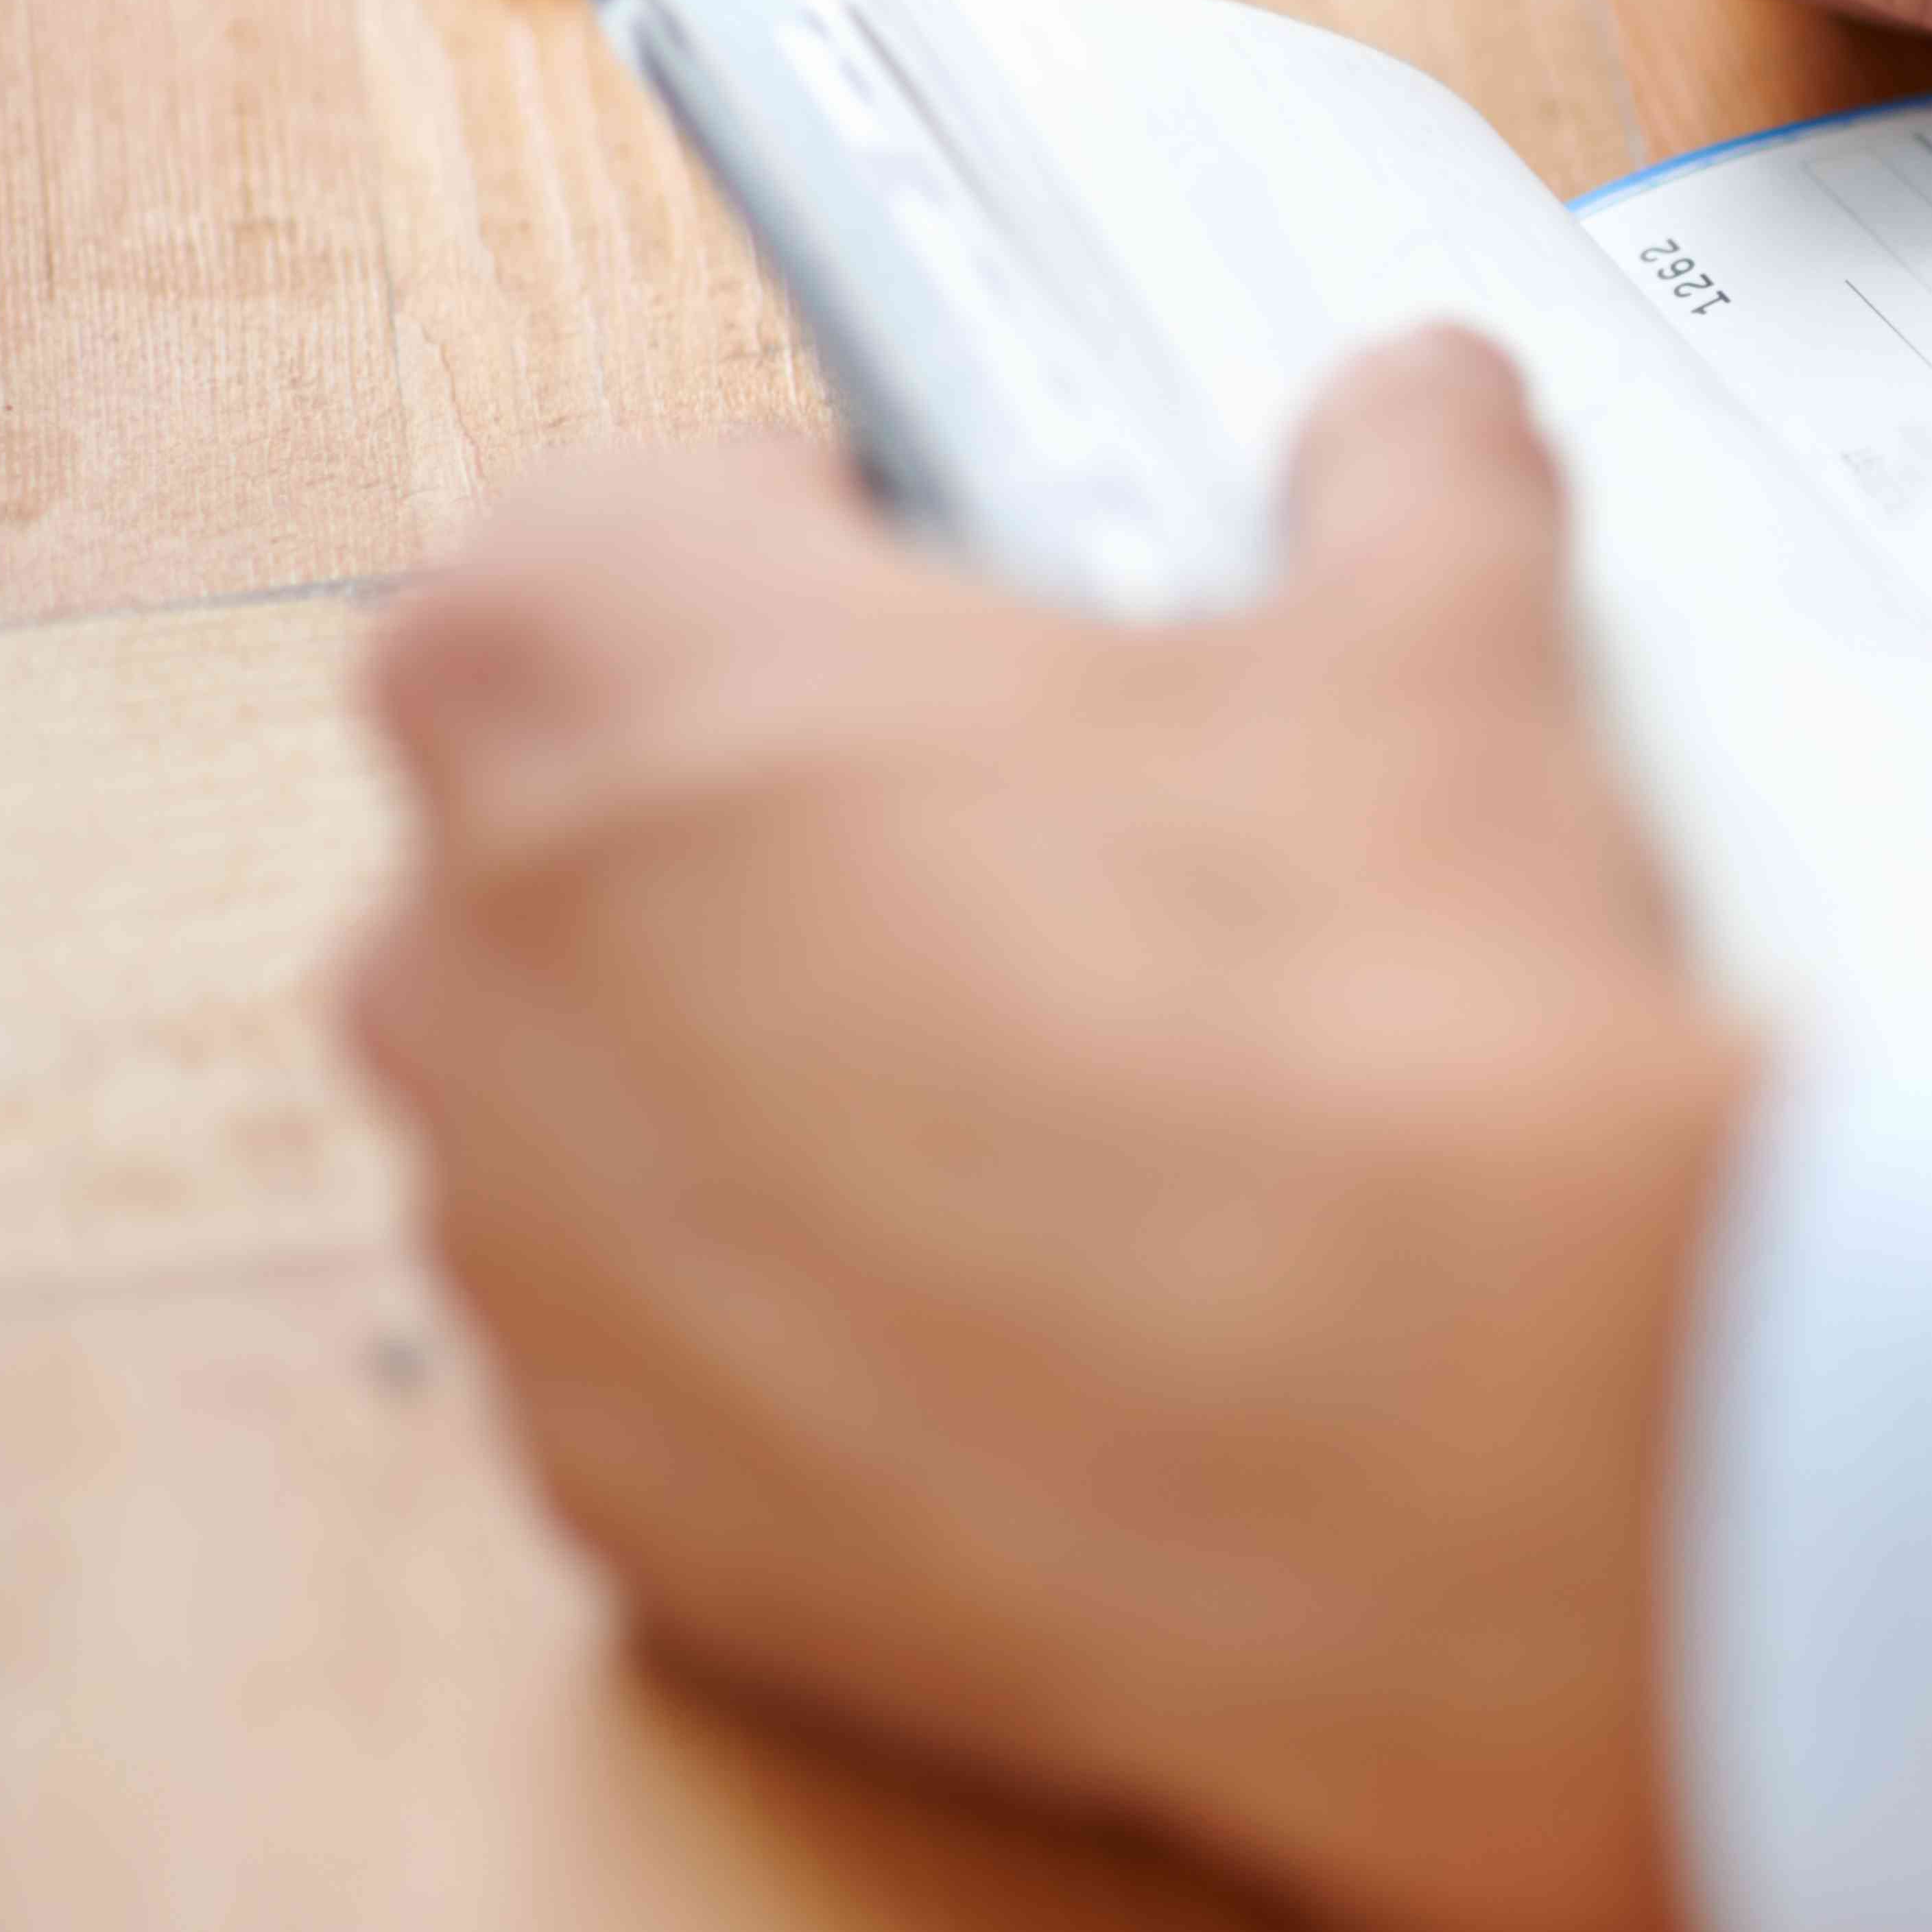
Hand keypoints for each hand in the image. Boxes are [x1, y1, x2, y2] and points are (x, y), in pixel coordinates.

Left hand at [344, 333, 1747, 1931]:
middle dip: (823, 819)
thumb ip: (1398, 478)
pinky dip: (854, 1317)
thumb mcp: (1436, 651)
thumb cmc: (1373, 1038)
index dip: (852, 552)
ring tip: (1127, 1093)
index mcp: (588, 663)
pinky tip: (1099, 1296)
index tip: (1004, 610)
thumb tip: (1419, 422)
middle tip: (1099, 850)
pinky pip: (703, 1349)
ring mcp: (523, 1265)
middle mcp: (467, 962)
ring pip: (641, 1099)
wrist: (1464, 1455)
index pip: (637, 518)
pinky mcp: (624, 1508)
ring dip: (824, 1074)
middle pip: (608, 814)